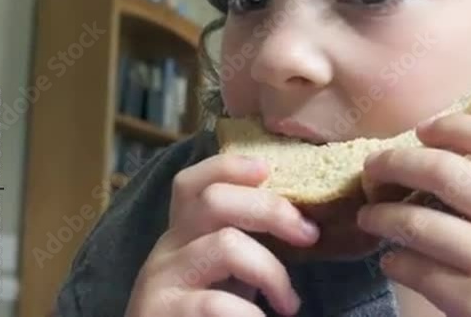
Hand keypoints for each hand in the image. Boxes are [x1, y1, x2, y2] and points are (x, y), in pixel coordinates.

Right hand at [125, 154, 319, 316]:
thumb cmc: (214, 314)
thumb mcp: (231, 271)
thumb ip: (248, 240)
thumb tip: (305, 216)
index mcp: (183, 233)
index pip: (192, 183)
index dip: (228, 167)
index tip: (267, 169)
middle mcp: (166, 249)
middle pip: (214, 200)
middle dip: (271, 209)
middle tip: (310, 235)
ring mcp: (160, 280)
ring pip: (225, 245)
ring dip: (272, 272)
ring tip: (289, 302)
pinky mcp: (161, 311)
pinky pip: (217, 303)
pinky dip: (252, 314)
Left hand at [358, 114, 470, 316]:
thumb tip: (454, 153)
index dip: (451, 125)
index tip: (423, 129)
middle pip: (445, 171)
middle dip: (397, 162)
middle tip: (375, 166)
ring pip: (418, 223)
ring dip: (382, 215)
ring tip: (370, 215)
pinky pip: (416, 271)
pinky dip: (395, 261)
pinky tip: (393, 259)